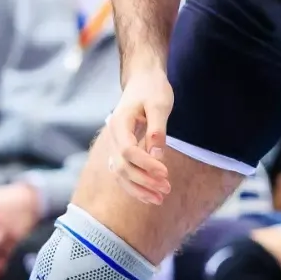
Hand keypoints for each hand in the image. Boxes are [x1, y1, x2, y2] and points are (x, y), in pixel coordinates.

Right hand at [105, 68, 174, 204]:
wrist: (143, 80)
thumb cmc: (152, 89)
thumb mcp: (159, 104)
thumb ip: (157, 130)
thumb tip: (157, 156)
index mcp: (120, 124)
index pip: (128, 151)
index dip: (146, 165)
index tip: (165, 172)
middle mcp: (113, 137)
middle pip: (122, 167)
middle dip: (144, 181)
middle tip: (167, 188)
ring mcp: (115, 145)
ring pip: (120, 174)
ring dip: (139, 189)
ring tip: (160, 199)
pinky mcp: (122, 150)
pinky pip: (124, 173)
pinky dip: (135, 186)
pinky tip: (150, 196)